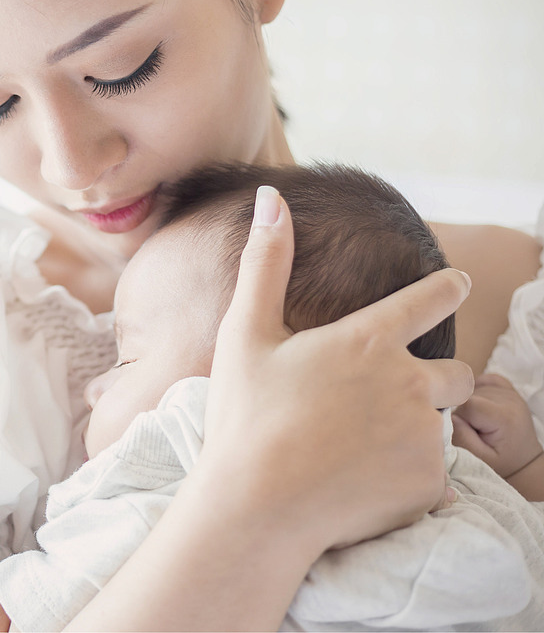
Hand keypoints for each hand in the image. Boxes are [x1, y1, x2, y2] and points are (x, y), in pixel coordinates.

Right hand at [202, 186, 473, 554]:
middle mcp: (410, 384)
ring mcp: (424, 437)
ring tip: (356, 449)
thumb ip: (264, 262)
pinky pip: (430, 476)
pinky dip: (403, 478)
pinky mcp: (427, 484)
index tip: (457, 283)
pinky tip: (359, 482)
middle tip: (382, 399)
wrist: (257, 507)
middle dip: (433, 381)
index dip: (447, 287)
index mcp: (369, 341)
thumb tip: (270, 196)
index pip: (432, 299)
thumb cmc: (246, 416)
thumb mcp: (245, 332)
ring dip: (412, 432)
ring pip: (440, 427)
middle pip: (457, 374)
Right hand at [453, 373, 542, 477]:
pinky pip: (485, 380)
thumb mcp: (479, 457)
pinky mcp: (508, 390)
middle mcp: (509, 400)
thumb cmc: (501, 461)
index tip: (464, 430)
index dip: (458, 416)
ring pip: (473, 388)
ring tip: (478, 420)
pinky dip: (477, 389)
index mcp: (503, 416)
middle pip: (468, 395)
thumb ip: (461, 436)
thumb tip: (447, 415)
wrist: (525, 460)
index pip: (466, 403)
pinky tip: (480, 405)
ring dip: (469, 403)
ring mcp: (510, 393)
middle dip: (463, 411)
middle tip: (472, 429)